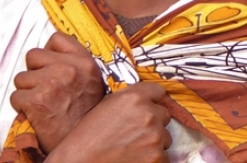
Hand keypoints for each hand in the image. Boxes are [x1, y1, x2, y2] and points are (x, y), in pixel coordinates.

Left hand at [10, 32, 104, 153]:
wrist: (81, 144)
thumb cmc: (84, 114)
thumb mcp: (90, 81)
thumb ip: (75, 63)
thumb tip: (50, 51)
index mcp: (85, 62)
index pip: (56, 39)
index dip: (49, 53)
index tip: (50, 67)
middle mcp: (70, 69)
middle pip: (33, 55)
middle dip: (34, 72)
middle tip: (44, 89)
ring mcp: (52, 83)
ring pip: (21, 77)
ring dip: (27, 91)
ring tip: (42, 103)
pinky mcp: (36, 101)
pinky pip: (15, 96)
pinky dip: (21, 107)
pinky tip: (35, 114)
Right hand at [47, 83, 171, 162]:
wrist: (81, 162)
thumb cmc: (88, 136)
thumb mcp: (105, 105)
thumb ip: (128, 99)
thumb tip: (145, 99)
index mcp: (134, 98)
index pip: (158, 91)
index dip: (152, 100)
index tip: (149, 107)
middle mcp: (148, 114)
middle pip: (164, 115)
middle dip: (154, 123)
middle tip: (136, 133)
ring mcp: (155, 137)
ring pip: (165, 137)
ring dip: (154, 142)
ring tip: (133, 148)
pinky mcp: (157, 158)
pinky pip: (165, 157)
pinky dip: (154, 160)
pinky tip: (136, 160)